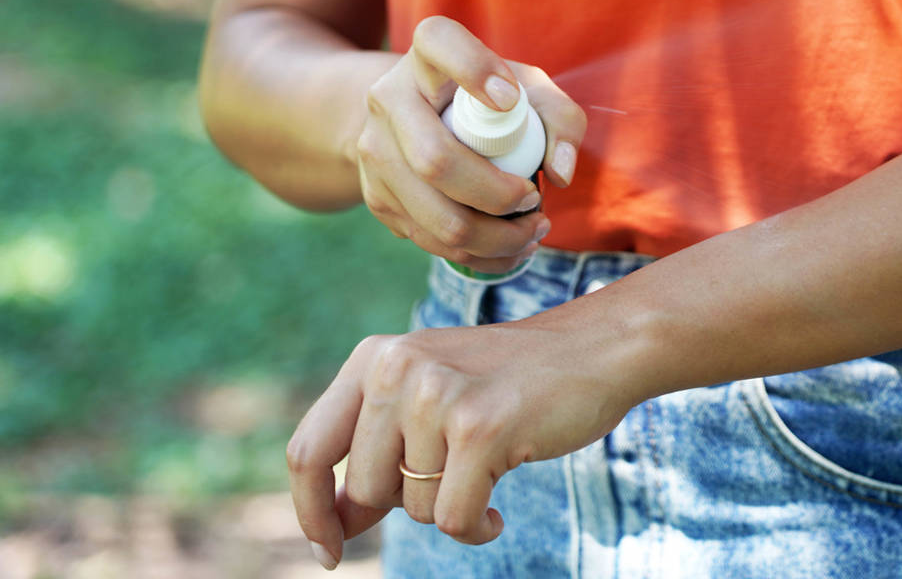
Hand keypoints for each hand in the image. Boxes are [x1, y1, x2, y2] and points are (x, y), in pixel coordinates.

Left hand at [285, 322, 636, 566]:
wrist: (593, 350)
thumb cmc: (507, 385)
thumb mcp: (427, 398)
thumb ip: (375, 450)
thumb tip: (332, 528)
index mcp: (372, 358)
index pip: (308, 451)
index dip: (311, 512)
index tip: (329, 551)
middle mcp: (396, 369)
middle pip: (361, 489)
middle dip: (402, 505)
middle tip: (449, 479)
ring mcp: (438, 396)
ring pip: (411, 508)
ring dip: (449, 508)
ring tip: (484, 473)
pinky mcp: (482, 428)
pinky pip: (452, 520)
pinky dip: (477, 527)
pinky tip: (498, 507)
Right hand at [355, 15, 586, 272]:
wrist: (415, 122)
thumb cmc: (487, 103)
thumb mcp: (528, 91)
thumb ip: (560, 118)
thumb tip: (559, 172)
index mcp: (426, 56)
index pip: (438, 43)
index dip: (473, 69)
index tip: (509, 99)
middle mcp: (387, 98)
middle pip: (436, 162)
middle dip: (498, 195)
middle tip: (535, 199)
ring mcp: (374, 152)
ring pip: (435, 217)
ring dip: (496, 239)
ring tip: (532, 232)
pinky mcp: (377, 198)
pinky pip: (430, 241)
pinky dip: (480, 255)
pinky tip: (510, 247)